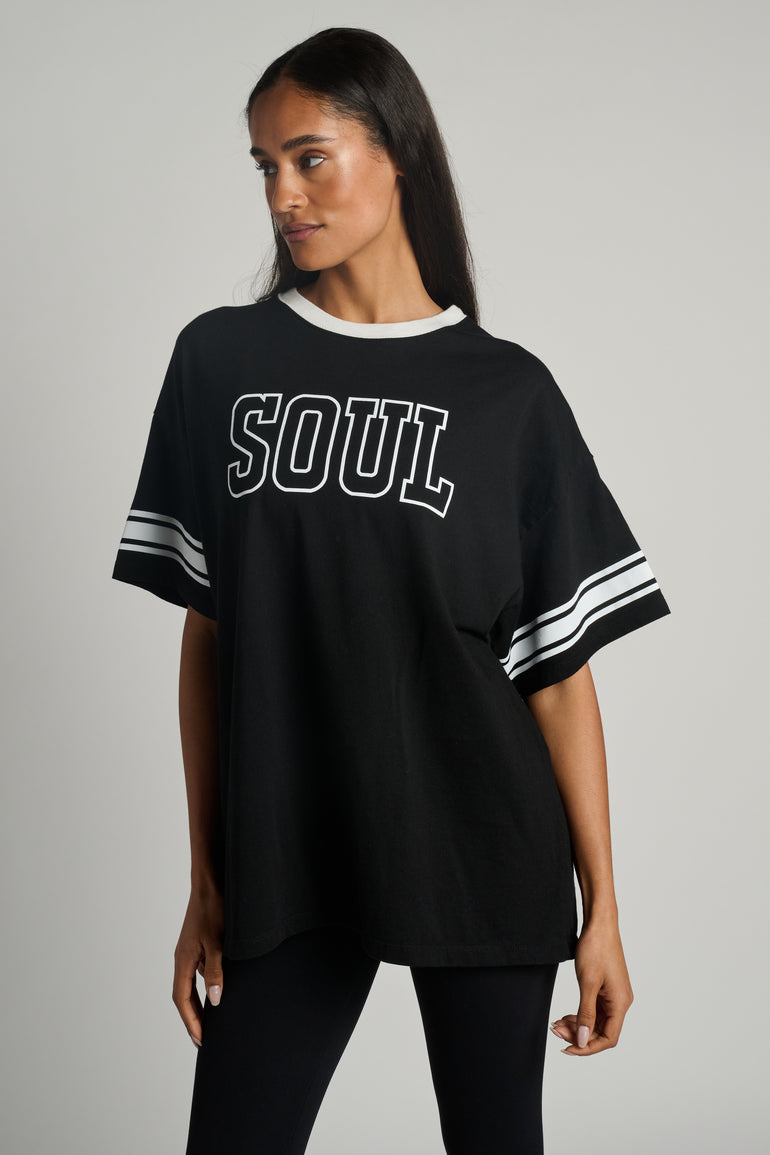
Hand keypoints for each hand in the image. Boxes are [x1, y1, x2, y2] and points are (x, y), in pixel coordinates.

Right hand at [172, 883, 224, 1048]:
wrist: (211, 883)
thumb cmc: (214, 909)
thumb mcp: (218, 942)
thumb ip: (216, 971)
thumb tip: (215, 1000)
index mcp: (183, 960)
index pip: (182, 999)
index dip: (191, 1020)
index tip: (200, 1040)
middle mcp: (183, 958)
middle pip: (184, 996)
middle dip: (193, 1018)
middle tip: (204, 1039)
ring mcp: (191, 951)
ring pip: (192, 984)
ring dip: (200, 1004)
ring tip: (212, 1022)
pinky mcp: (199, 945)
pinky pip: (200, 972)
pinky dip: (207, 986)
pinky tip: (219, 990)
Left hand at [550, 915, 633, 1055]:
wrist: (599, 924)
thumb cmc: (596, 948)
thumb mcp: (588, 983)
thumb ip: (585, 1013)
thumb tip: (583, 1040)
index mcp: (620, 1003)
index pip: (608, 1038)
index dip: (588, 1047)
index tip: (567, 1048)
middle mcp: (620, 1002)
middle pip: (600, 1031)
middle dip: (578, 1035)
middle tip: (555, 1031)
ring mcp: (613, 996)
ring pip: (595, 1021)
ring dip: (577, 1025)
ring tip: (556, 1024)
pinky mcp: (606, 989)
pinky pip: (594, 1010)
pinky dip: (579, 1015)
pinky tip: (565, 1015)